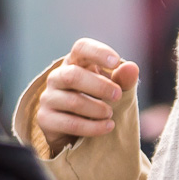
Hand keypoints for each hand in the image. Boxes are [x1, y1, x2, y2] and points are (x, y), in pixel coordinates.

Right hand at [36, 38, 139, 156]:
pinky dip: (92, 127)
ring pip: (72, 101)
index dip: (98, 52)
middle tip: (118, 95)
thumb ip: (123, 79)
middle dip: (99, 86)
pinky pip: (70, 123)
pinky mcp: (46, 119)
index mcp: (74, 62)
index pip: (81, 48)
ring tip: (111, 114)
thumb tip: (132, 68)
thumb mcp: (114, 89)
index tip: (116, 62)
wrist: (78, 131)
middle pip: (73, 75)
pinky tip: (107, 127)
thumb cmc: (97, 101)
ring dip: (97, 108)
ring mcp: (48, 98)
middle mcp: (57, 77)